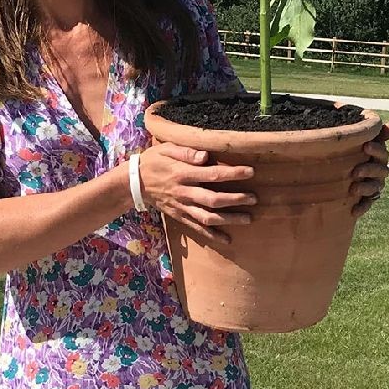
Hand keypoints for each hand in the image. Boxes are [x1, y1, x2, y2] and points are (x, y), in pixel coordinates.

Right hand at [138, 142, 255, 243]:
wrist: (134, 183)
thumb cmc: (153, 161)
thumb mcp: (166, 149)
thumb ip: (186, 152)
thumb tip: (206, 156)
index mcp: (183, 173)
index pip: (212, 174)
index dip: (232, 174)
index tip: (250, 171)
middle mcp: (184, 192)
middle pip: (213, 199)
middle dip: (235, 199)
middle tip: (254, 198)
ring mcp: (182, 207)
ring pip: (207, 217)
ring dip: (229, 219)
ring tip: (248, 219)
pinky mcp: (179, 216)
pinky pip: (197, 228)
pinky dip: (212, 236)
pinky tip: (228, 240)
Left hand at [351, 122, 388, 217]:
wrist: (340, 173)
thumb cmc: (352, 151)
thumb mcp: (361, 141)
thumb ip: (375, 134)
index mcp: (378, 157)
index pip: (382, 153)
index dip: (376, 150)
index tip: (365, 146)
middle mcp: (379, 172)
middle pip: (381, 171)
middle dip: (369, 170)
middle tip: (356, 171)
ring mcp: (373, 185)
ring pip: (374, 188)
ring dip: (365, 188)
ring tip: (353, 189)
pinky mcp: (366, 198)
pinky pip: (367, 204)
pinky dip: (362, 208)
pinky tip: (353, 211)